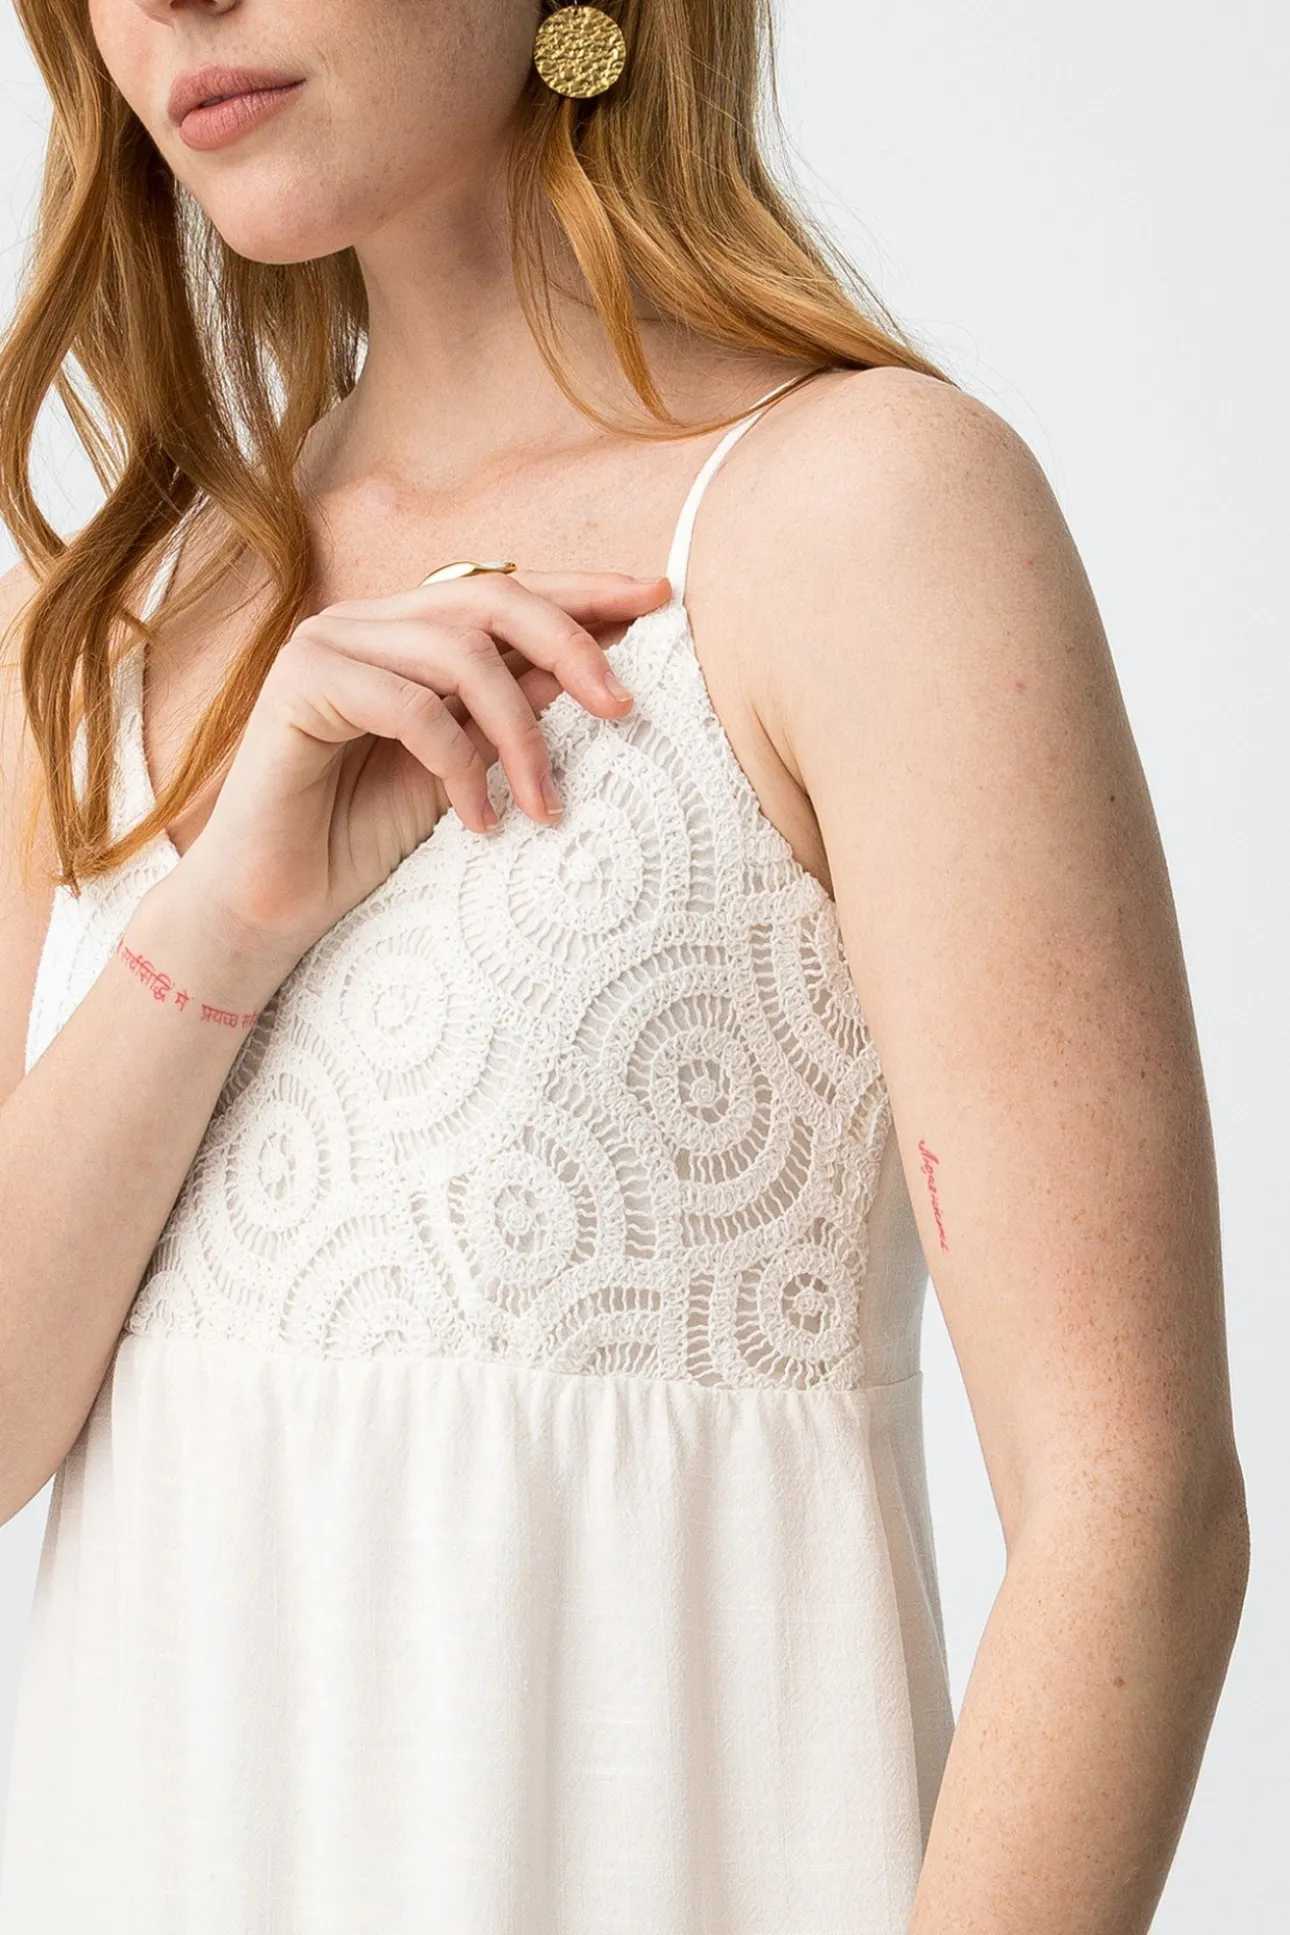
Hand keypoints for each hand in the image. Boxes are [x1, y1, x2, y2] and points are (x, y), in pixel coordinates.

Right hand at [172, 567, 671, 963]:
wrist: (271, 905)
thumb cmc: (364, 839)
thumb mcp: (466, 770)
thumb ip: (513, 712)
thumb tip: (596, 668)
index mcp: (406, 631)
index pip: (506, 590)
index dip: (584, 591)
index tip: (659, 599)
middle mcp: (366, 621)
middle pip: (490, 597)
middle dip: (571, 644)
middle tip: (626, 707)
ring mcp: (328, 644)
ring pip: (459, 654)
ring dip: (521, 735)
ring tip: (545, 809)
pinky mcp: (300, 683)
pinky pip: (412, 707)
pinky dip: (460, 766)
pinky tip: (479, 823)